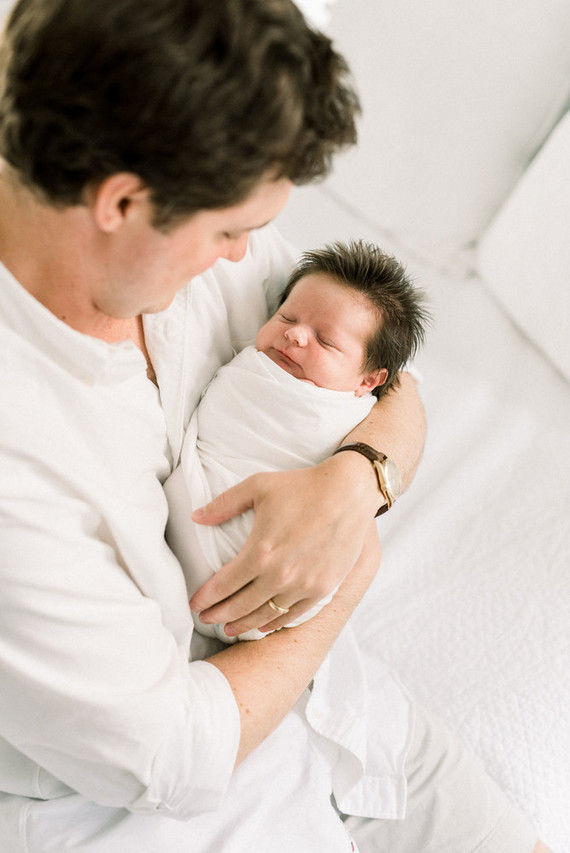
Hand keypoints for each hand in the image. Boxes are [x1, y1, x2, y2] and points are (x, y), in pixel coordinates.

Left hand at [189, 452, 380, 636]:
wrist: (348, 493)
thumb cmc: (302, 486)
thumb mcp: (258, 486)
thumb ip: (224, 504)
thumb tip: (196, 517)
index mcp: (260, 552)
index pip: (224, 584)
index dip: (206, 597)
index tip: (194, 604)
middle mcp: (280, 575)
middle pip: (241, 605)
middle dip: (218, 614)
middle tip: (204, 619)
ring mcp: (303, 585)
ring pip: (265, 615)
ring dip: (244, 624)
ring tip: (228, 628)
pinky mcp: (323, 588)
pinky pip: (294, 614)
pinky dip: (275, 623)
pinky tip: (262, 626)